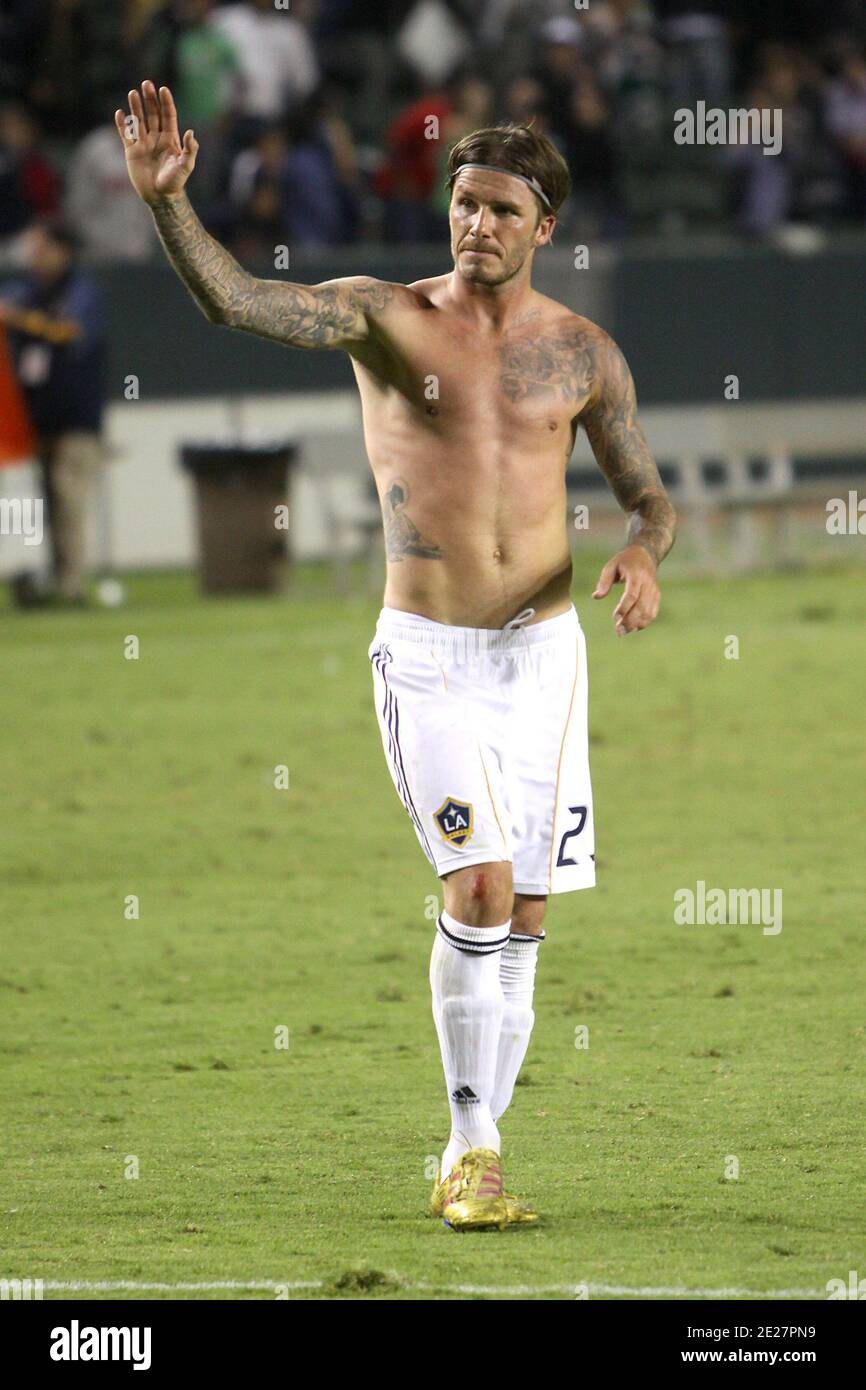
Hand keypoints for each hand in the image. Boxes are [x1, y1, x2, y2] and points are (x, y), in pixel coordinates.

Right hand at [114, 81, 197, 204]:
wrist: (160, 197)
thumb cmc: (175, 182)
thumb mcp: (186, 166)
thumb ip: (190, 150)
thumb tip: (191, 133)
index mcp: (170, 138)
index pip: (168, 115)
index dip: (166, 102)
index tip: (163, 89)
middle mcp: (156, 137)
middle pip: (153, 113)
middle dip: (150, 99)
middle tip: (146, 84)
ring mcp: (143, 143)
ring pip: (139, 120)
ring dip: (135, 107)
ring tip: (132, 93)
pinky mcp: (132, 151)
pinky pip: (126, 134)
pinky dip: (122, 124)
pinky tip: (119, 114)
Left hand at [593, 544, 659, 635]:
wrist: (645, 555)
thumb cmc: (625, 561)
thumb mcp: (611, 565)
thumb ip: (604, 581)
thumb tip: (596, 596)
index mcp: (636, 575)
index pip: (632, 594)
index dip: (624, 608)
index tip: (615, 617)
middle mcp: (648, 584)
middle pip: (642, 606)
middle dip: (630, 621)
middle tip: (618, 631)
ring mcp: (654, 590)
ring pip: (649, 612)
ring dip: (637, 624)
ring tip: (623, 632)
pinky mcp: (656, 596)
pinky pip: (653, 612)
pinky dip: (644, 622)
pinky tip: (633, 628)